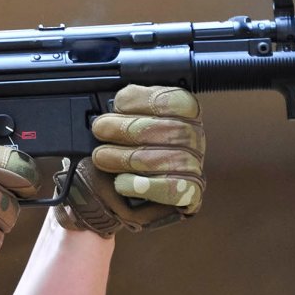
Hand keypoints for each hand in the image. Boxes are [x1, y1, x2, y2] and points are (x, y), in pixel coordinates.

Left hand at [54, 85, 205, 235]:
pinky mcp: (188, 194)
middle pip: (169, 130)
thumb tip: (105, 107)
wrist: (118, 191)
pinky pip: (169, 189)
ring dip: (126, 157)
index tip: (117, 105)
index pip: (174, 100)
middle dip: (127, 129)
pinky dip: (141, 185)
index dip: (143, 101)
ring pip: (166, 160)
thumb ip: (119, 111)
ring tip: (101, 157)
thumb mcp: (120, 121)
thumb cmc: (121, 150)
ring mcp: (194, 166)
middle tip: (100, 130)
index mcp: (183, 111)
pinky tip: (121, 182)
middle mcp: (194, 137)